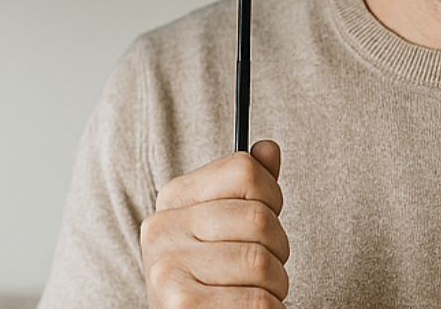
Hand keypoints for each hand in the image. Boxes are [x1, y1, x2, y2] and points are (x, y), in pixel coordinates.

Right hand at [141, 140, 289, 307]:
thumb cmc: (214, 278)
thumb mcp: (225, 227)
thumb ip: (247, 188)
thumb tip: (269, 149)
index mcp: (173, 198)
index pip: (245, 170)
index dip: (272, 198)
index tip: (262, 224)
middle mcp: (162, 229)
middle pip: (259, 218)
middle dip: (278, 248)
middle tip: (262, 269)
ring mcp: (168, 269)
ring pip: (261, 262)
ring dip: (275, 285)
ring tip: (253, 292)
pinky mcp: (182, 307)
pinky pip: (258, 301)